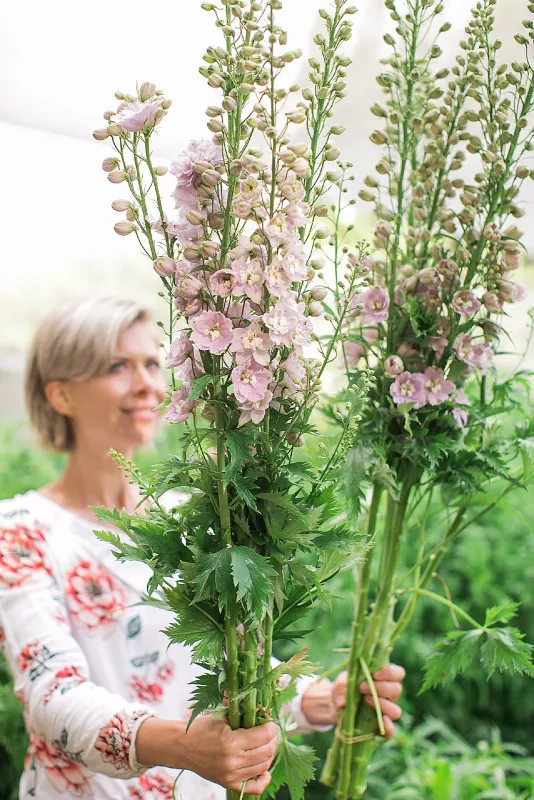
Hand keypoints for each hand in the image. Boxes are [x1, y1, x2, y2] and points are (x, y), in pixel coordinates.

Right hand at [136, 715, 277, 794]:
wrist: (182, 747)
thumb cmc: (202, 728)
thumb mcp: (221, 716)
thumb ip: (241, 711)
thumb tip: (260, 706)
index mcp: (230, 740)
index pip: (263, 736)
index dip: (271, 728)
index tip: (271, 723)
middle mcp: (232, 760)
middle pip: (266, 752)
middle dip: (273, 740)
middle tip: (271, 733)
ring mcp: (231, 774)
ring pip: (263, 767)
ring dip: (269, 754)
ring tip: (266, 745)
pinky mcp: (228, 783)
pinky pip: (254, 788)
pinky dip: (263, 778)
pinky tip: (264, 769)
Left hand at [333, 664, 405, 738]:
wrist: (335, 708)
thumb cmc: (342, 690)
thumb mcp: (340, 683)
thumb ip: (341, 686)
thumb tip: (343, 702)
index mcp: (383, 680)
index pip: (398, 673)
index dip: (390, 672)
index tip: (374, 674)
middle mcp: (388, 696)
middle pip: (397, 689)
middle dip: (381, 687)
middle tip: (362, 688)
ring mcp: (385, 713)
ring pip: (396, 711)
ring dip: (383, 705)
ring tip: (366, 700)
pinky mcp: (379, 729)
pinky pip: (390, 732)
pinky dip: (387, 727)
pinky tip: (380, 720)